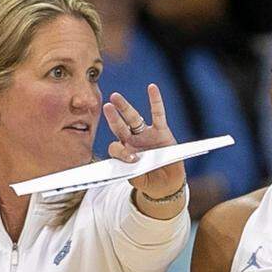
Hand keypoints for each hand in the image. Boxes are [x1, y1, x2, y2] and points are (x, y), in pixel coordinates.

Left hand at [102, 83, 185, 199]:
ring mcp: (146, 135)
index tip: (132, 160)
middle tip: (106, 106)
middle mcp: (133, 140)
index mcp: (124, 151)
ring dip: (125, 107)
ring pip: (134, 118)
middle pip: (119, 126)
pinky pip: (158, 114)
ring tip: (115, 97)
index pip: (116, 147)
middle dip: (113, 116)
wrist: (166, 184)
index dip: (121, 152)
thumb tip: (131, 160)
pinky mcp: (162, 132)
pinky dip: (156, 101)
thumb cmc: (148, 180)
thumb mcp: (137, 179)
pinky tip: (152, 87)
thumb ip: (132, 171)